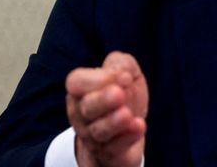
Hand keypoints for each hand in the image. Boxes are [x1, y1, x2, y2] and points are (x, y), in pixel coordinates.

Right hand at [66, 51, 148, 166]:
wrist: (129, 130)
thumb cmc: (124, 96)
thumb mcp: (126, 72)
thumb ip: (121, 64)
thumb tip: (122, 74)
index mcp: (82, 91)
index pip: (77, 82)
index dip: (100, 78)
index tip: (125, 77)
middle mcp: (82, 114)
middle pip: (86, 108)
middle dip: (102, 101)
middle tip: (119, 94)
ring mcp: (94, 136)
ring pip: (98, 131)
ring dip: (113, 122)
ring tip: (127, 115)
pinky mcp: (110, 153)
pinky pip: (114, 148)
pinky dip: (127, 137)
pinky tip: (139, 126)